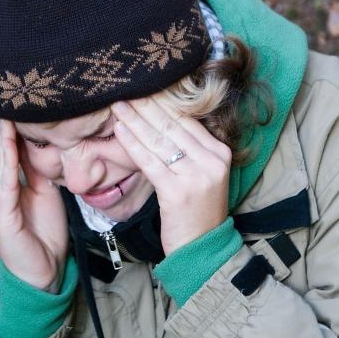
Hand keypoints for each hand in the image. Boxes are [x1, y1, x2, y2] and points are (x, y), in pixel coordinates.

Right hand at [0, 120, 68, 289]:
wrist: (45, 270)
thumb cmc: (45, 233)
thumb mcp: (43, 193)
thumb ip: (36, 170)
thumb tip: (37, 142)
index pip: (3, 155)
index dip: (10, 131)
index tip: (19, 106)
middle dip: (8, 130)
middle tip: (15, 100)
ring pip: (0, 166)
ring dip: (7, 140)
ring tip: (12, 114)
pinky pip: (5, 184)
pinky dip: (9, 163)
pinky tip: (12, 144)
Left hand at [112, 97, 230, 255]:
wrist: (202, 248)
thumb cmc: (197, 211)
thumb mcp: (203, 175)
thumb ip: (190, 150)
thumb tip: (159, 123)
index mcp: (220, 152)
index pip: (188, 121)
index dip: (163, 103)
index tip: (143, 89)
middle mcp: (212, 160)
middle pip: (173, 126)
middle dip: (146, 106)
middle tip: (125, 90)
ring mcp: (196, 175)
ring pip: (159, 140)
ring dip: (135, 120)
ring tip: (118, 105)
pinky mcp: (177, 191)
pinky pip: (150, 161)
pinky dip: (132, 144)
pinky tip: (119, 130)